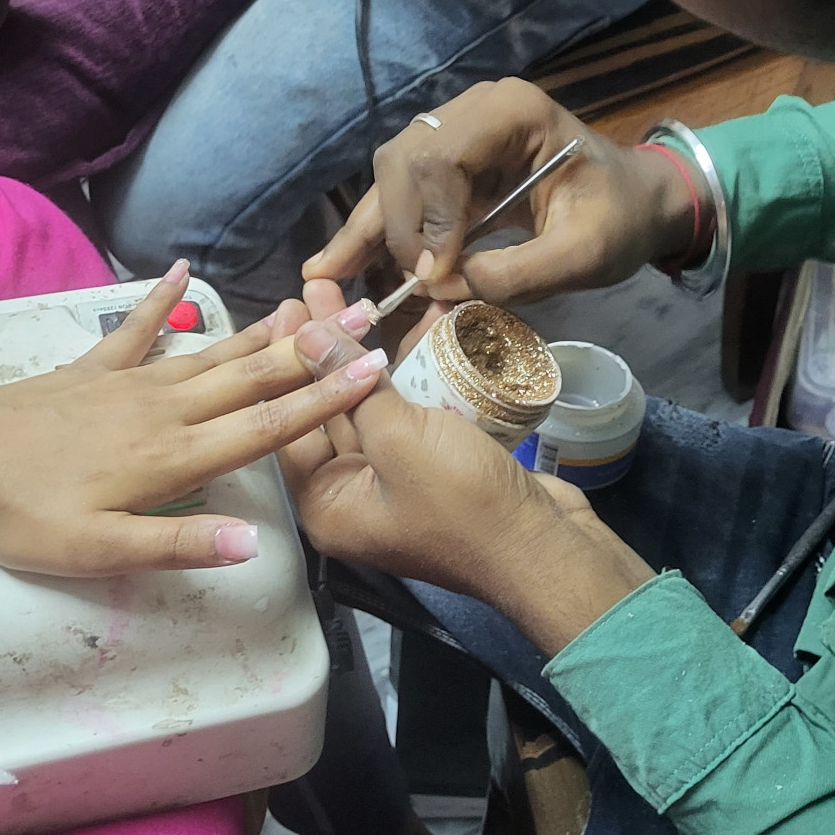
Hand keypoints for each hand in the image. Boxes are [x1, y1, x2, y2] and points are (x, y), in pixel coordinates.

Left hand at [0, 268, 384, 577]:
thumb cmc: (26, 516)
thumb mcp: (102, 551)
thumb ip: (181, 546)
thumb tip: (256, 544)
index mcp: (176, 457)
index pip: (267, 427)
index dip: (324, 400)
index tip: (374, 370)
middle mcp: (165, 410)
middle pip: (253, 377)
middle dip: (314, 350)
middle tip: (369, 316)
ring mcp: (130, 383)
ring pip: (212, 352)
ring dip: (263, 329)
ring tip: (309, 302)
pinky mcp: (94, 369)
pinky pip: (138, 328)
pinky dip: (162, 298)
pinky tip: (182, 269)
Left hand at [280, 319, 653, 653]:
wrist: (546, 545)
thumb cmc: (462, 501)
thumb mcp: (398, 439)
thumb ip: (348, 383)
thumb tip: (305, 334)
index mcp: (326, 504)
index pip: (290, 421)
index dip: (288, 359)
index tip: (291, 304)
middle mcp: (351, 496)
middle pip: (327, 410)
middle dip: (326, 349)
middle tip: (319, 289)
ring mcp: (394, 482)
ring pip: (371, 407)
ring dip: (370, 356)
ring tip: (360, 297)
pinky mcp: (433, 468)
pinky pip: (410, 414)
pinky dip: (412, 374)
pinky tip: (415, 327)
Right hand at [305, 79, 703, 307]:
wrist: (639, 204)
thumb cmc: (622, 219)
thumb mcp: (585, 255)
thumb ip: (517, 273)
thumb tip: (439, 289)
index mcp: (513, 111)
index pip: (441, 157)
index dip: (428, 221)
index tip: (435, 278)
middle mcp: (474, 110)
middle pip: (404, 162)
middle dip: (393, 228)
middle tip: (394, 288)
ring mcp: (458, 130)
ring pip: (392, 176)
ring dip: (367, 229)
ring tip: (328, 276)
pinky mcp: (450, 162)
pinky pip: (403, 193)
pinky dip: (375, 231)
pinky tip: (338, 264)